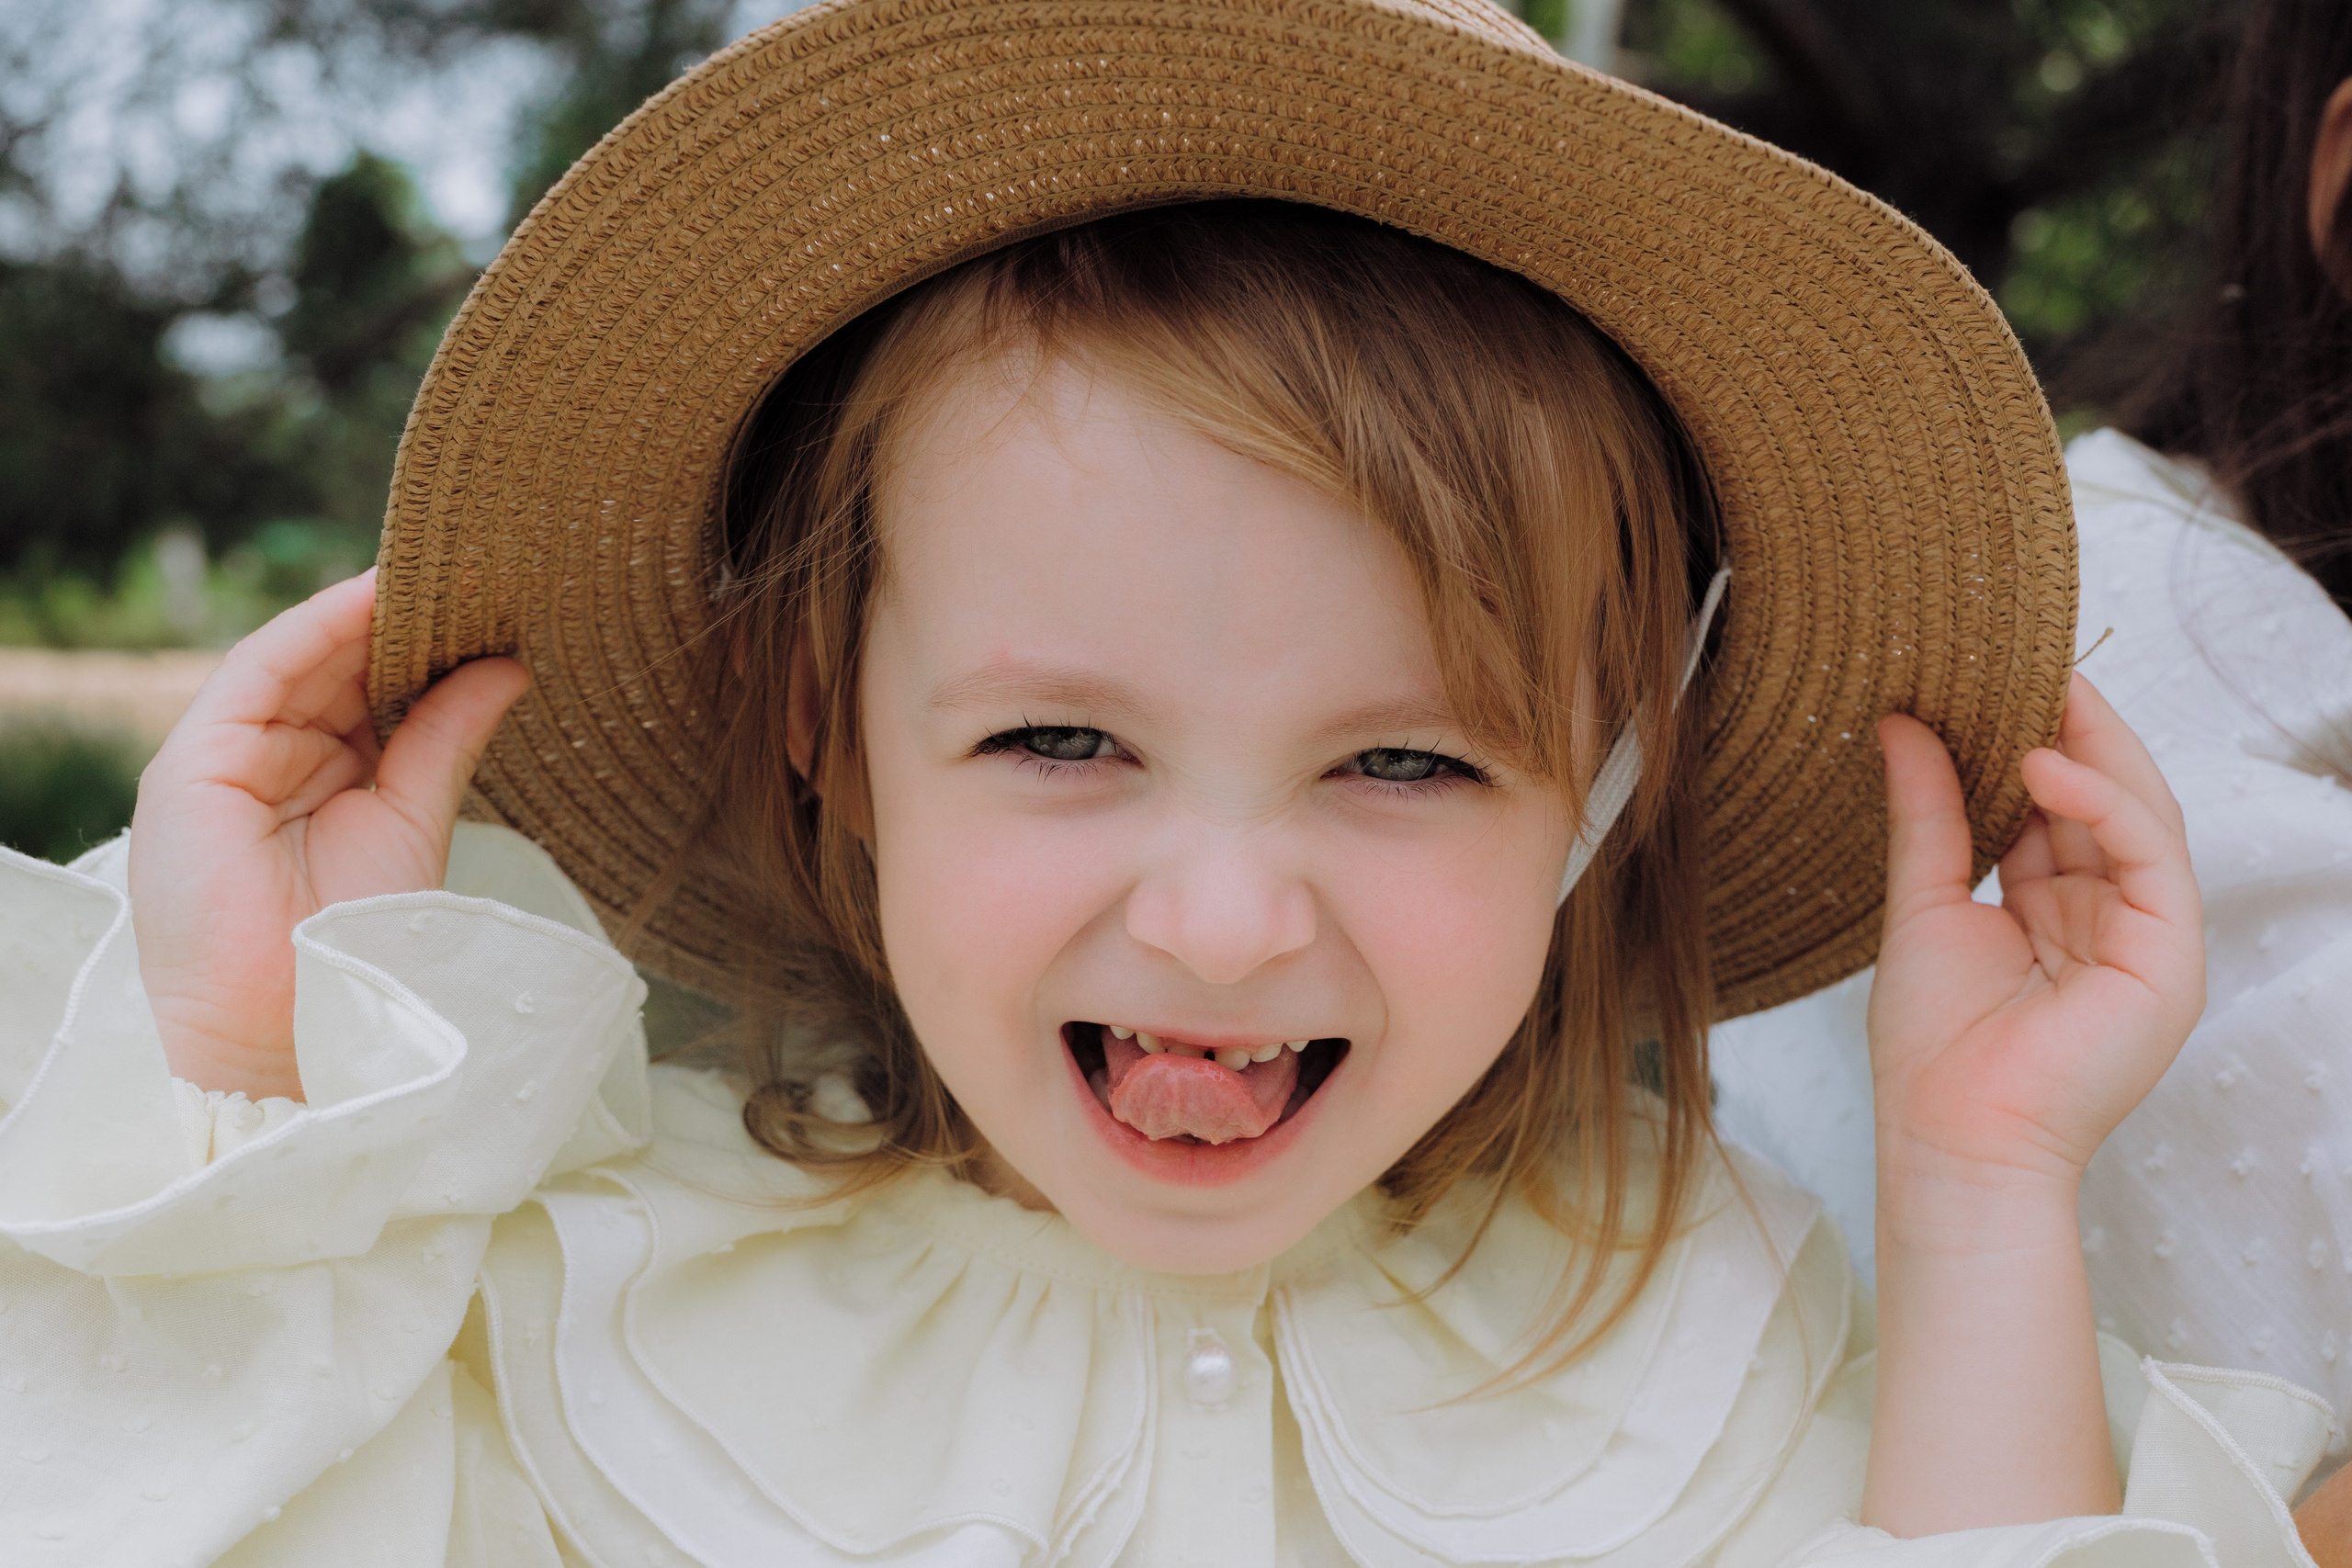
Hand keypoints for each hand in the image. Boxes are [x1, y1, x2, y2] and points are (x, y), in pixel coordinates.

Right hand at [128, 570, 529, 1100]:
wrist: (291, 1026)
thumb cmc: (358, 943)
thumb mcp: (416, 819)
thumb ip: (447, 738)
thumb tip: (511, 667)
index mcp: (325, 780)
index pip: (370, 692)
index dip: (423, 644)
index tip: (488, 600)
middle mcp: (272, 762)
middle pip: (339, 669)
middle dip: (403, 619)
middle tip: (477, 570)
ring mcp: (228, 759)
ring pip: (301, 660)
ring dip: (364, 612)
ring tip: (439, 570)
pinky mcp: (193, 761)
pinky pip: (259, 672)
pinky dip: (315, 629)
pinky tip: (373, 597)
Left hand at [1869, 672, 2203, 1200]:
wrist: (1953, 1139)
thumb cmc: (1932, 1048)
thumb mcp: (1922, 904)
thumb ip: (1926, 813)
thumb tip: (1901, 723)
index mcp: (2053, 907)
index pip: (2057, 804)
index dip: (2032, 736)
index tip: (1990, 675)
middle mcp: (2107, 915)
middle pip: (2106, 797)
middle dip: (2070, 724)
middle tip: (2020, 656)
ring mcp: (2145, 937)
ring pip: (2139, 811)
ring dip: (2090, 746)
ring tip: (2032, 688)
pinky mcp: (2170, 957)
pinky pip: (2150, 854)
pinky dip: (2103, 801)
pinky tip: (2045, 763)